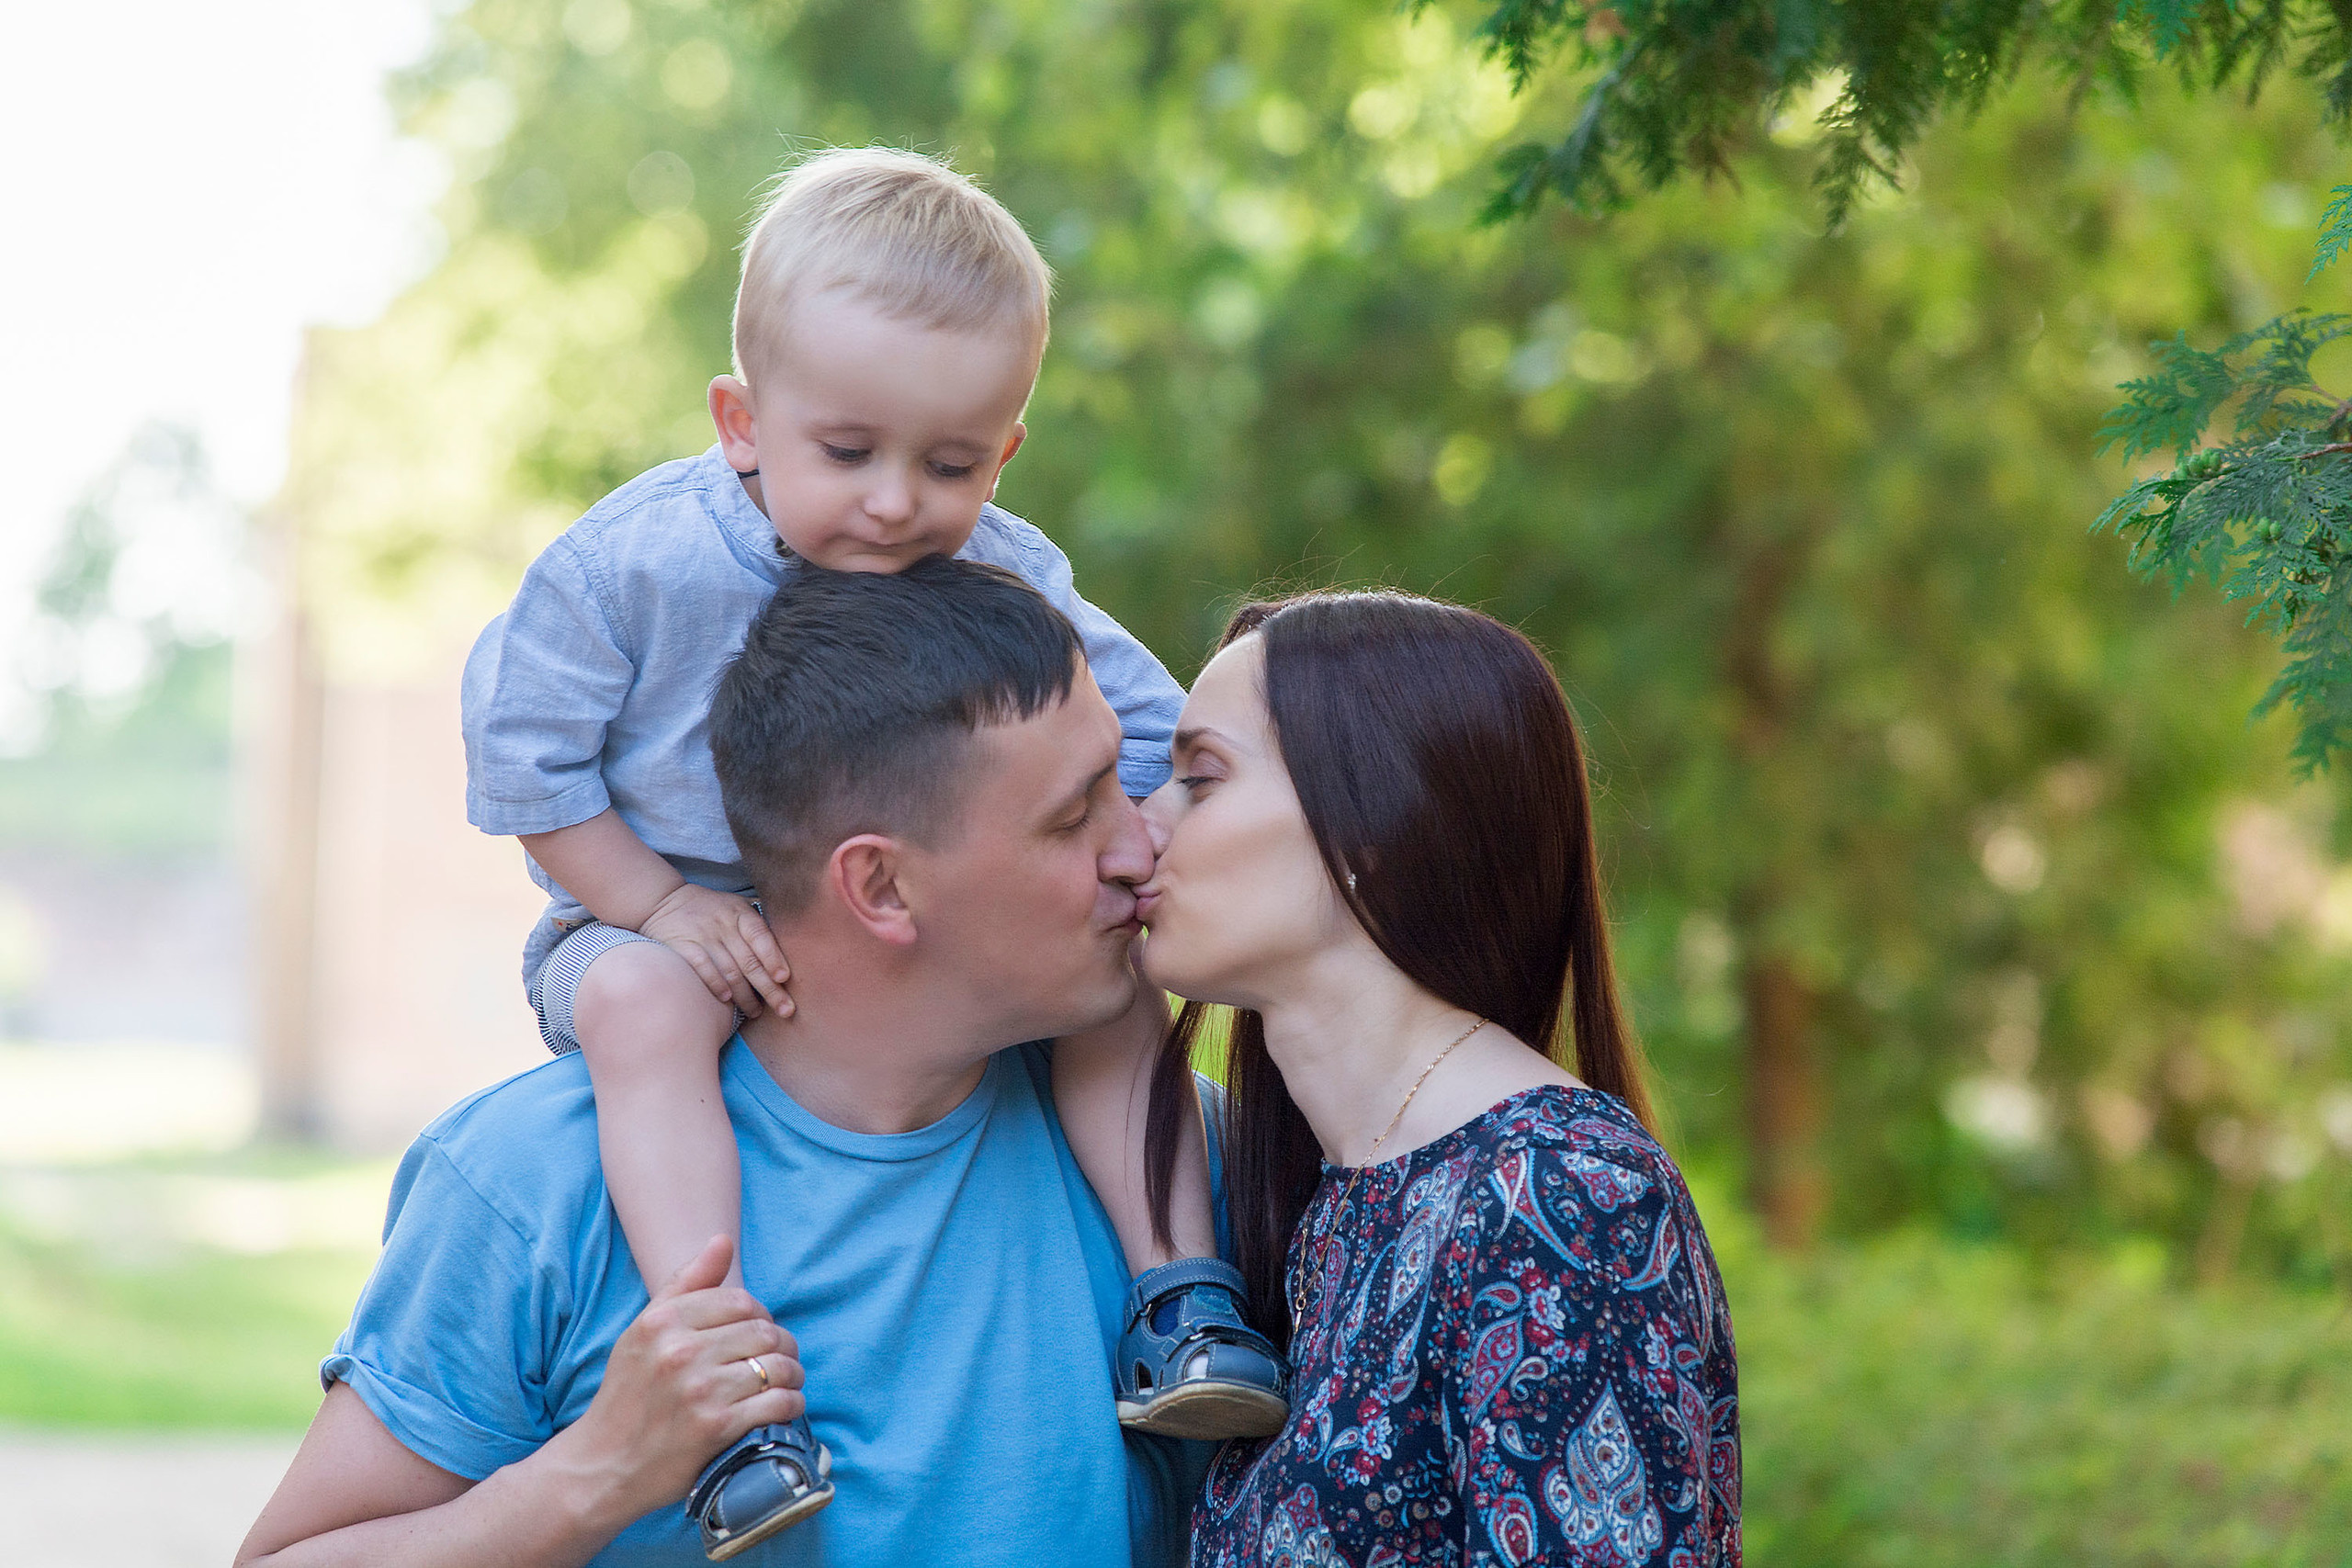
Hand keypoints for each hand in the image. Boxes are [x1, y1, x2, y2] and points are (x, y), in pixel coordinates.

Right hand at [556, 1236, 804, 1519]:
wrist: (603, 1466)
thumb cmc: (627, 1395)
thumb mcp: (642, 1331)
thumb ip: (685, 1283)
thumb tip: (723, 1241)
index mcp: (662, 1321)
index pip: (740, 1300)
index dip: (760, 1315)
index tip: (759, 1333)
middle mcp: (680, 1352)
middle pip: (764, 1331)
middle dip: (782, 1345)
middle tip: (781, 1359)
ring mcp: (699, 1390)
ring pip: (777, 1366)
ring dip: (793, 1374)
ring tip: (787, 1382)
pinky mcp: (716, 1428)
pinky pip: (778, 1404)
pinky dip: (791, 1404)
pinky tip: (784, 1406)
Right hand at [640, 886, 791, 1017]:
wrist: (665, 901)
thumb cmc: (711, 909)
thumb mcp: (736, 905)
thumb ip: (758, 922)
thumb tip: (790, 943)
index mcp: (741, 914)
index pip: (761, 937)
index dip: (774, 958)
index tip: (783, 979)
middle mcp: (724, 924)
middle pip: (750, 962)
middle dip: (770, 989)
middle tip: (784, 1009)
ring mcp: (703, 936)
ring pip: (730, 971)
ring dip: (745, 996)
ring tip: (756, 1011)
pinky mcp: (682, 946)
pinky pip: (703, 969)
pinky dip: (716, 985)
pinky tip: (726, 1000)